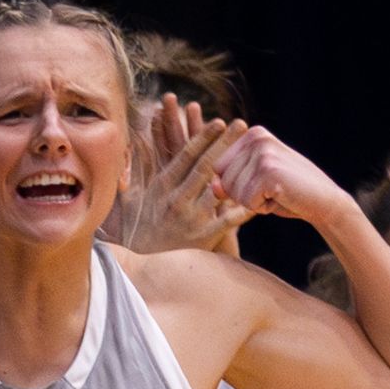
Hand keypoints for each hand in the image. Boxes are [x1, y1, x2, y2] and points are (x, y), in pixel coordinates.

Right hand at [116, 96, 252, 253]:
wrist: (142, 267)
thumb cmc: (137, 229)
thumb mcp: (130, 197)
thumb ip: (134, 168)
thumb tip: (131, 141)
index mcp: (162, 186)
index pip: (185, 156)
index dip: (202, 138)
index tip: (218, 121)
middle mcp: (177, 199)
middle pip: (205, 166)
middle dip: (224, 143)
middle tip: (242, 125)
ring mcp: (191, 218)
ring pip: (218, 189)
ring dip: (237, 170)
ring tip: (254, 155)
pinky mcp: (203, 238)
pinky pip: (227, 221)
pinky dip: (243, 210)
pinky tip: (259, 199)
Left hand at [205, 125, 351, 230]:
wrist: (324, 201)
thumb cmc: (287, 193)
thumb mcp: (253, 184)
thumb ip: (228, 182)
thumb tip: (213, 186)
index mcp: (252, 134)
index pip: (218, 168)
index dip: (237, 186)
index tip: (264, 182)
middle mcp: (256, 137)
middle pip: (224, 180)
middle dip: (244, 195)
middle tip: (272, 189)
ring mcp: (262, 152)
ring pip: (234, 193)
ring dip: (253, 202)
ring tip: (277, 193)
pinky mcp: (268, 171)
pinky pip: (247, 201)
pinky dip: (262, 208)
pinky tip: (281, 197)